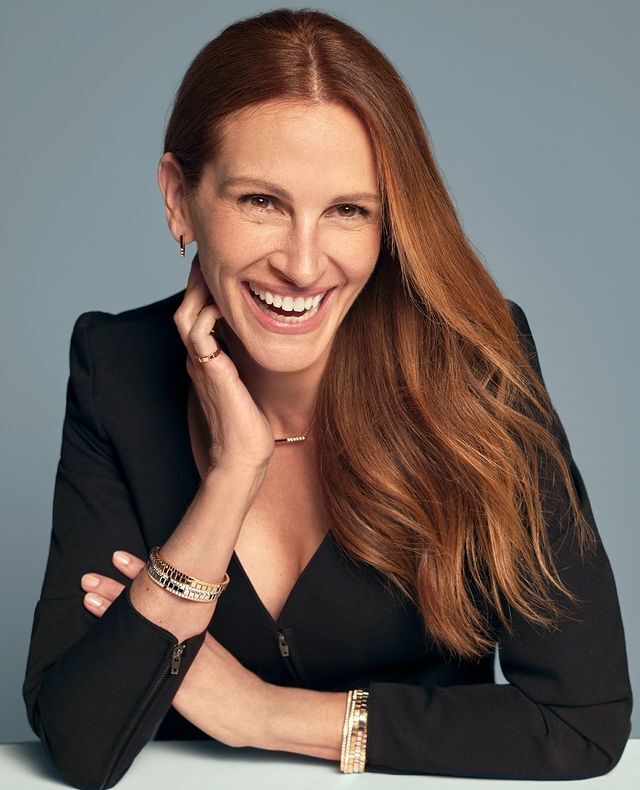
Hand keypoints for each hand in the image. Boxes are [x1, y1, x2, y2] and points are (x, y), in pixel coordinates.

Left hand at [80, 550, 273, 748]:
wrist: (245, 704)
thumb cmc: (229, 680)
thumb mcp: (209, 646)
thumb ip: (189, 632)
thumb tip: (170, 624)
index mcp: (191, 620)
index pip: (163, 589)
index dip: (139, 571)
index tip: (119, 558)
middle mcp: (182, 631)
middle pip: (146, 603)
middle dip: (115, 587)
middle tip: (90, 576)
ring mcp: (174, 653)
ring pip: (140, 624)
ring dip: (112, 610)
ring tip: (88, 597)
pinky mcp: (169, 677)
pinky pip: (143, 657)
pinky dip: (123, 646)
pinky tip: (104, 640)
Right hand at [175, 253, 275, 474]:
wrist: (242, 456)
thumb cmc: (250, 424)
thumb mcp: (250, 382)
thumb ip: (249, 361)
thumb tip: (264, 340)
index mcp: (206, 358)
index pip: (198, 312)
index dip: (207, 289)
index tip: (224, 268)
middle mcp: (198, 358)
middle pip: (187, 306)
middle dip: (200, 280)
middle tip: (215, 257)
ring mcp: (199, 364)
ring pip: (185, 313)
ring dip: (201, 290)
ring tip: (217, 270)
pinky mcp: (209, 371)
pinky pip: (197, 330)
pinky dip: (209, 311)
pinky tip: (229, 301)